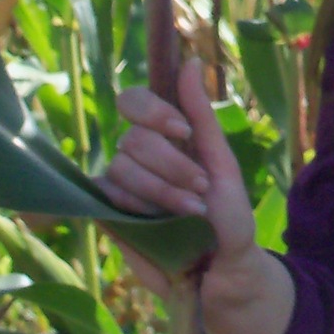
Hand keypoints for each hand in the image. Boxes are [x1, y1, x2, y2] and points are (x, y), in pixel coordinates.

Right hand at [99, 59, 292, 333]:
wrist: (224, 272)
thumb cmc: (228, 218)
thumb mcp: (222, 163)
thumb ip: (202, 115)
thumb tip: (192, 60)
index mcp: (166, 136)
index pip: (134, 101)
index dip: (153, 112)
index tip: (183, 132)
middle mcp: (139, 156)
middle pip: (133, 139)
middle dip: (171, 164)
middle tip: (200, 189)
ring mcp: (121, 185)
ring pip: (122, 167)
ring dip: (161, 191)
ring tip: (190, 213)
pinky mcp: (109, 215)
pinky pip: (105, 196)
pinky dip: (133, 206)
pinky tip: (155, 222)